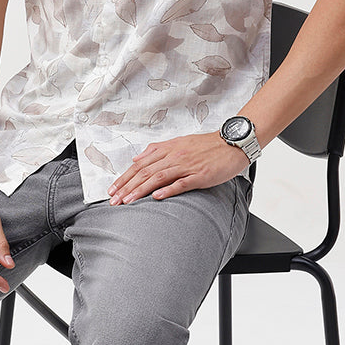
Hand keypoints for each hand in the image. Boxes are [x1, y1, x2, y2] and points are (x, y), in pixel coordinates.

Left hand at [108, 133, 246, 203]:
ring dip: (140, 190)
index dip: (124, 177)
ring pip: (158, 178)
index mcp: (168, 149)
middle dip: (127, 187)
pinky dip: (168, 190)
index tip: (112, 189)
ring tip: (128, 201)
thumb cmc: (207, 146)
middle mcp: (174, 156)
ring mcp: (187, 166)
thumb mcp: (178, 143)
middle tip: (114, 200)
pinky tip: (156, 197)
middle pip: (145, 172)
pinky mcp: (200, 175)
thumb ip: (156, 150)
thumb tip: (137, 158)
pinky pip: (181, 183)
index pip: (140, 164)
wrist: (232, 143)